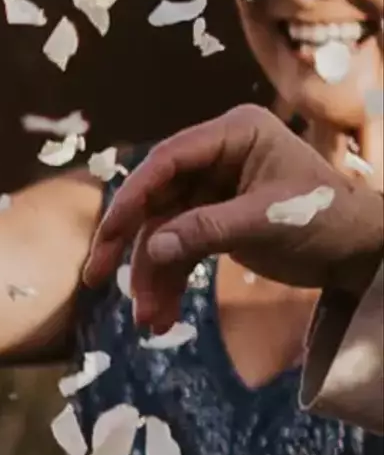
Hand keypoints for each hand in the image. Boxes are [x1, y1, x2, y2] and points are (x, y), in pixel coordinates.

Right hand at [86, 107, 383, 334]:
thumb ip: (208, 230)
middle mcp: (217, 156)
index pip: (168, 160)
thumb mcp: (267, 222)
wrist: (360, 251)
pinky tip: (162, 314)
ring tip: (149, 320)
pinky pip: (178, 248)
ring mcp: (213, 188)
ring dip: (151, 275)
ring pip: (162, 230)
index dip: (132, 197)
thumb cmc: (326, 220)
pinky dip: (169, 281)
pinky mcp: (213, 219)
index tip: (107, 235)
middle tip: (96, 276)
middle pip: (155, 197)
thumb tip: (153, 247)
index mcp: (235, 134)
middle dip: (131, 245)